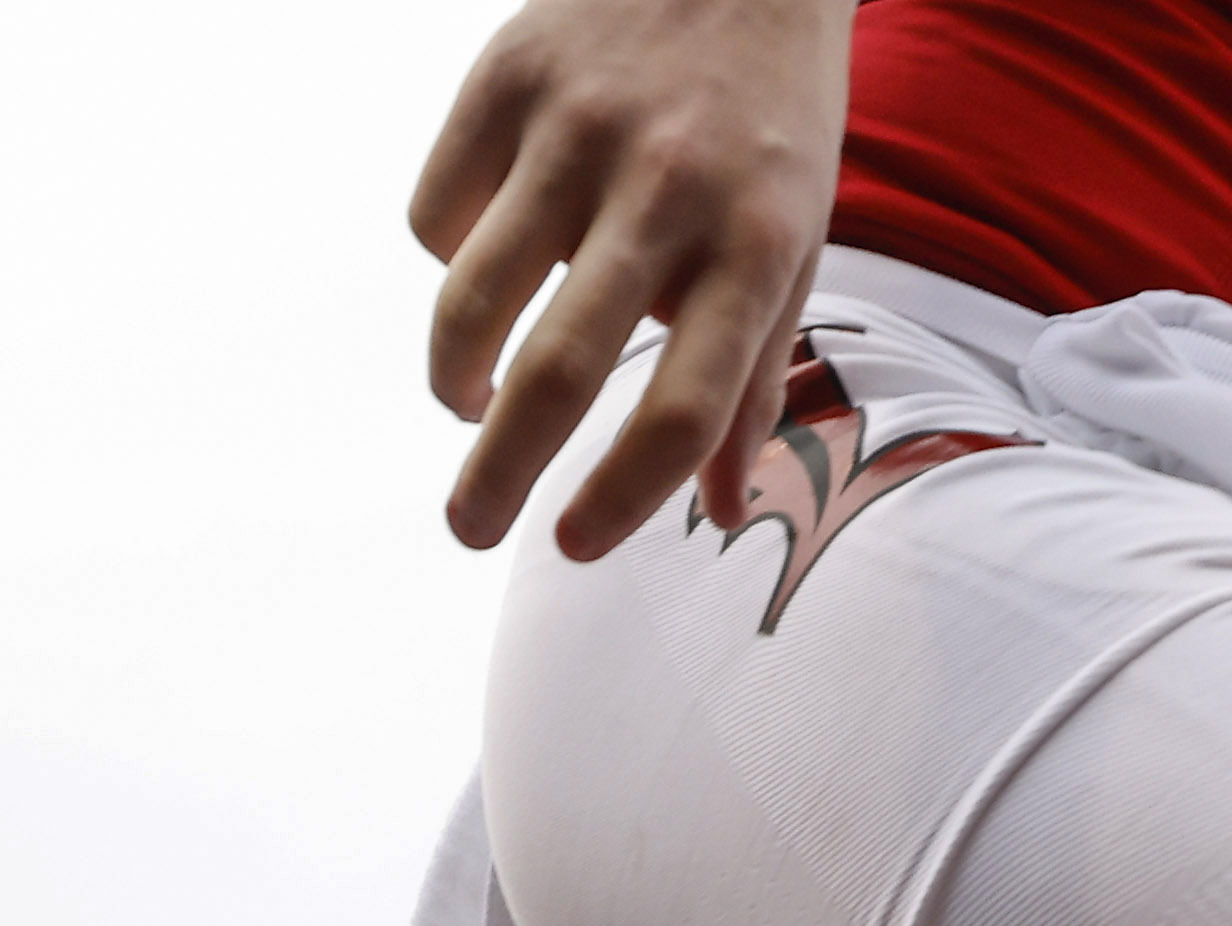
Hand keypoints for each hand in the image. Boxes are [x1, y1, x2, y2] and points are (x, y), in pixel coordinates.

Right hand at [411, 0, 849, 556]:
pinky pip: (437, 215)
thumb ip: (758, 373)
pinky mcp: (507, 77)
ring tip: (467, 403)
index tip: (572, 543)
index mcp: (758, 240)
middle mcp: (669, 185)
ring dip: (455, 379)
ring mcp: (578, 127)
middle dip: (497, 476)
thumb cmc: (768, 121)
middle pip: (562, 370)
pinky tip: (485, 251)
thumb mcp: (794, 237)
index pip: (687, 407)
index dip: (623, 497)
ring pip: (472, 300)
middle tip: (467, 529)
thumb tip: (723, 511)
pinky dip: (447, 259)